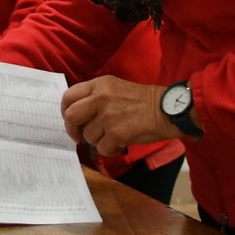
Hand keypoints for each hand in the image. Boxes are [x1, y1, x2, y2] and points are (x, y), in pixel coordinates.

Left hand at [60, 76, 182, 155]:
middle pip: (71, 116)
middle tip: (79, 137)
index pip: (69, 96)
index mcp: (99, 84)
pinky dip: (110, 150)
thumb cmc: (145, 100)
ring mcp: (108, 116)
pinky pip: (102, 148)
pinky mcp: (117, 133)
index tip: (70, 120)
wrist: (168, 110)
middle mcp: (100, 97)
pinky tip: (120, 145)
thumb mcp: (116, 88)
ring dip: (98, 141)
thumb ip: (96, 97)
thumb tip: (79, 117)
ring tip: (112, 138)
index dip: (65, 111)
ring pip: (88, 136)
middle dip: (72, 130)